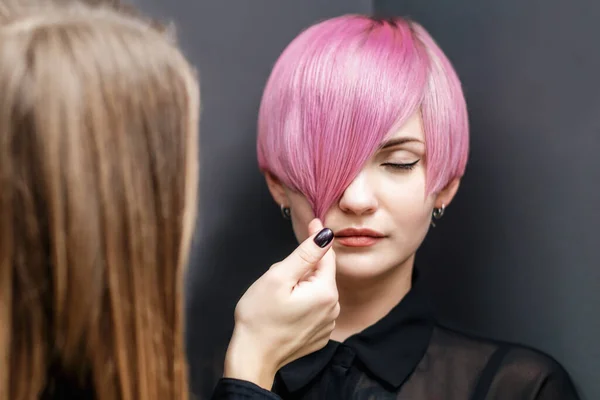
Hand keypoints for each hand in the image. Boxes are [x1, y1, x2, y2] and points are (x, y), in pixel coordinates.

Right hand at [223, 218, 338, 389]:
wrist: (252, 357)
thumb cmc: (259, 317)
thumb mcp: (278, 277)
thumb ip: (305, 254)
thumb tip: (325, 234)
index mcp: (326, 292)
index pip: (326, 256)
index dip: (316, 239)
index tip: (311, 222)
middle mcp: (333, 309)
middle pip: (320, 274)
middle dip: (301, 269)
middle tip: (277, 277)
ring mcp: (327, 324)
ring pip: (316, 291)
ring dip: (301, 287)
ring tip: (278, 297)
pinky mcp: (319, 335)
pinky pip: (314, 309)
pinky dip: (302, 304)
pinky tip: (284, 312)